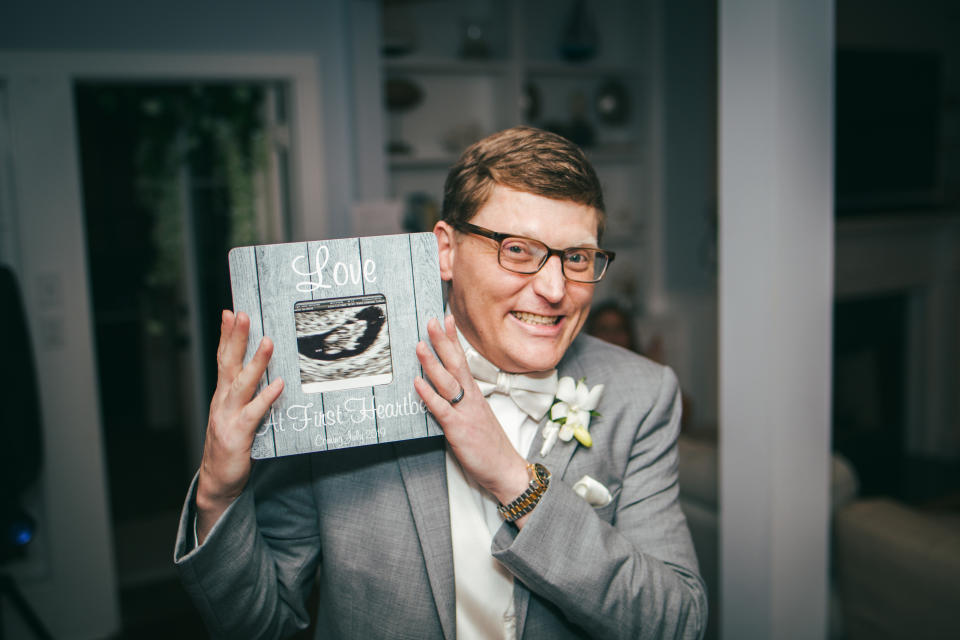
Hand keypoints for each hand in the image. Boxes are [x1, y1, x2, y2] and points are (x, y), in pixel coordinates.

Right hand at [196, 310, 282, 542]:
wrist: (218, 481)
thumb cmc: (231, 445)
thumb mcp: (236, 414)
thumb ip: (247, 394)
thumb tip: (269, 372)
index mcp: (222, 395)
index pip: (223, 359)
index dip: (226, 336)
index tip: (231, 312)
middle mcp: (222, 401)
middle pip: (228, 364)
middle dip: (235, 338)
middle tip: (242, 314)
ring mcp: (227, 417)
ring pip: (241, 384)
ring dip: (255, 362)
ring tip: (267, 342)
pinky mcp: (237, 434)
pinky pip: (254, 412)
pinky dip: (266, 397)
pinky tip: (278, 384)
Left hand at [413, 315, 530, 519]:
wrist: (506, 469)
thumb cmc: (489, 445)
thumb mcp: (476, 417)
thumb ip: (462, 401)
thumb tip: (443, 388)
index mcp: (475, 394)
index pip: (463, 360)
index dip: (453, 339)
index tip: (446, 318)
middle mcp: (471, 398)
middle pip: (456, 364)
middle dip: (443, 341)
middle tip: (431, 320)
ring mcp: (465, 412)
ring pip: (447, 382)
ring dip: (432, 362)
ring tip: (419, 345)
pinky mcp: (458, 429)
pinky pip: (441, 409)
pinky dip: (429, 394)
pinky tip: (418, 382)